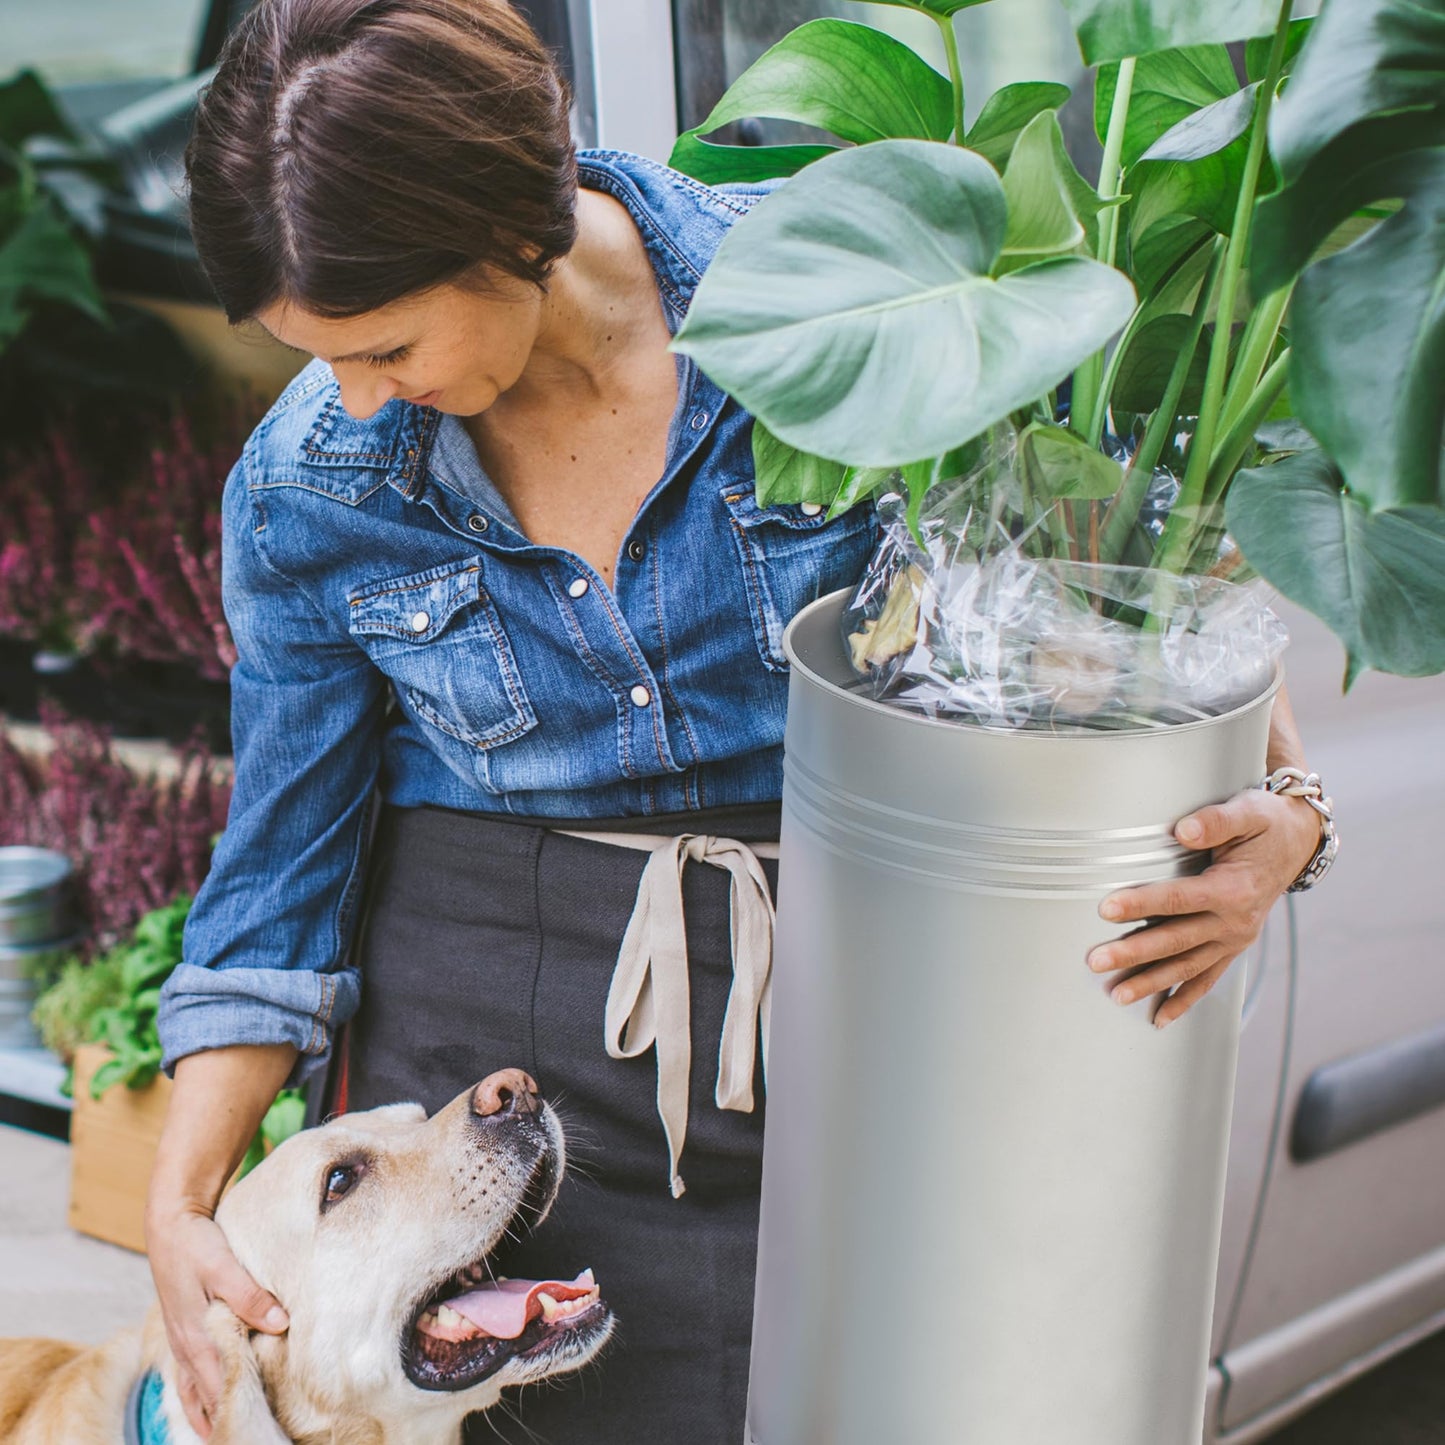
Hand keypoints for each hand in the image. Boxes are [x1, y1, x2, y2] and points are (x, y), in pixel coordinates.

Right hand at [146, 1201, 288, 1438]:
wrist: (170, 1223)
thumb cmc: (196, 1244)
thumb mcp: (224, 1266)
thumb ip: (251, 1297)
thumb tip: (280, 1325)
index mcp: (196, 1337)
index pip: (219, 1390)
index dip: (239, 1414)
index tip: (261, 1433)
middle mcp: (186, 1346)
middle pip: (208, 1398)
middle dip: (228, 1423)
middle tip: (252, 1441)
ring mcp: (182, 1340)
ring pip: (196, 1391)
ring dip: (211, 1414)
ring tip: (227, 1439)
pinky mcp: (184, 1329)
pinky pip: (190, 1375)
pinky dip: (199, 1397)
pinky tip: (208, 1407)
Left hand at [1087, 787, 1321, 1027]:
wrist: (1296, 842)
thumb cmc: (1266, 823)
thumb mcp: (1248, 811)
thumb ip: (1216, 821)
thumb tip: (1183, 830)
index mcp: (1234, 889)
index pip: (1180, 899)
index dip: (1142, 904)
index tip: (1107, 909)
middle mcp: (1236, 922)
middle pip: (1177, 941)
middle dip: (1134, 954)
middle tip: (1096, 961)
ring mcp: (1234, 939)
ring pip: (1187, 968)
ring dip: (1151, 983)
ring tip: (1116, 995)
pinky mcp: (1232, 947)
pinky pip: (1207, 979)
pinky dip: (1183, 1000)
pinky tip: (1158, 1018)